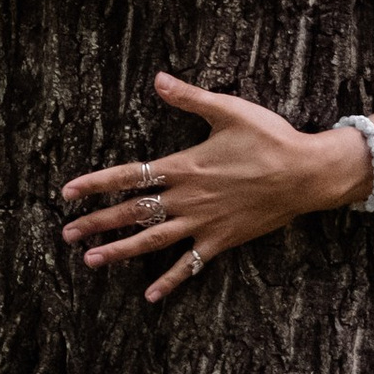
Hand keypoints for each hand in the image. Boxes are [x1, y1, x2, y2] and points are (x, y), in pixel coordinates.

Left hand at [60, 70, 367, 301]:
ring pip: (153, 241)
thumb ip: (189, 97)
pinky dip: (170, 280)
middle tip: (67, 235)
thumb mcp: (228, 110)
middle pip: (133, 212)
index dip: (96, 184)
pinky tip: (150, 295)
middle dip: (98, 223)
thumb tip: (157, 78)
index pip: (129, 175)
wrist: (306, 173)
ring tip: (91, 261)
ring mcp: (203, 223)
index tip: (68, 193)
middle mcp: (187, 198)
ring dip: (121, 251)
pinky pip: (190, 265)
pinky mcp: (221, 240)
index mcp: (184, 166)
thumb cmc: (269, 138)